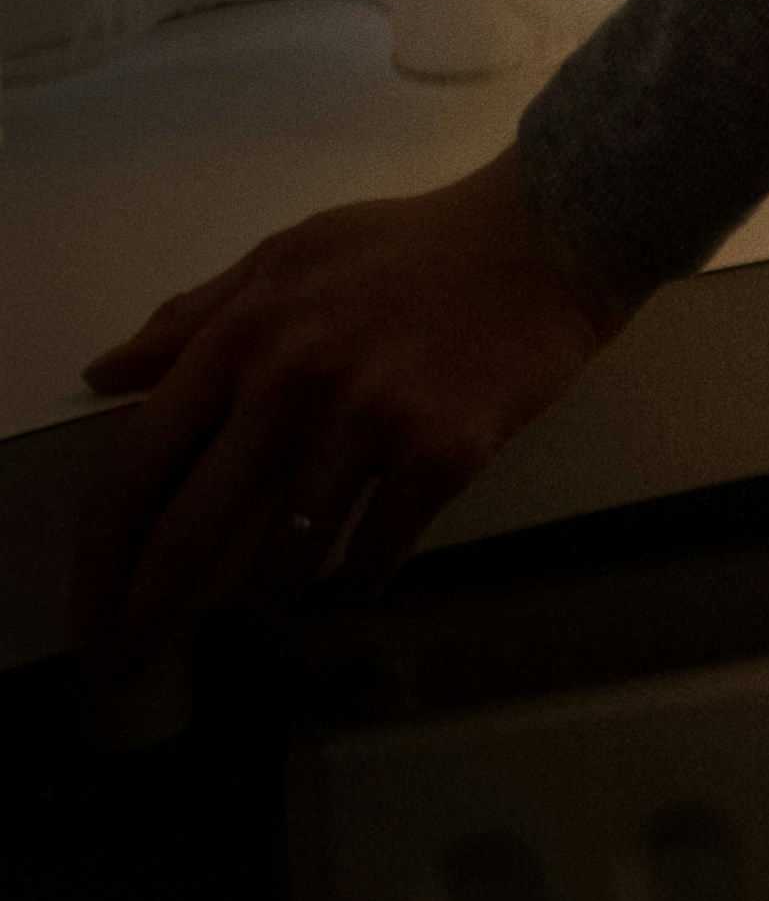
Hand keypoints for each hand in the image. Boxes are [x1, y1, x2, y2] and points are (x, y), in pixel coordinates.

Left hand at [69, 145, 650, 672]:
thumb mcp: (289, 255)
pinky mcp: (439, 456)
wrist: (548, 233)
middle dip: (146, 615)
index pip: (138, 463)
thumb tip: (105, 376)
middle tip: (127, 666)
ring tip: (269, 618)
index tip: (87, 608)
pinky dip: (357, 586)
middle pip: (191, 531)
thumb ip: (195, 315)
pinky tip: (355, 586)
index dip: (100, 552)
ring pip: (284, 562)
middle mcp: (293, 379)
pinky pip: (375, 557)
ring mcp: (368, 421)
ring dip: (268, 607)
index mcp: (246, 330)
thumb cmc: (412, 246)